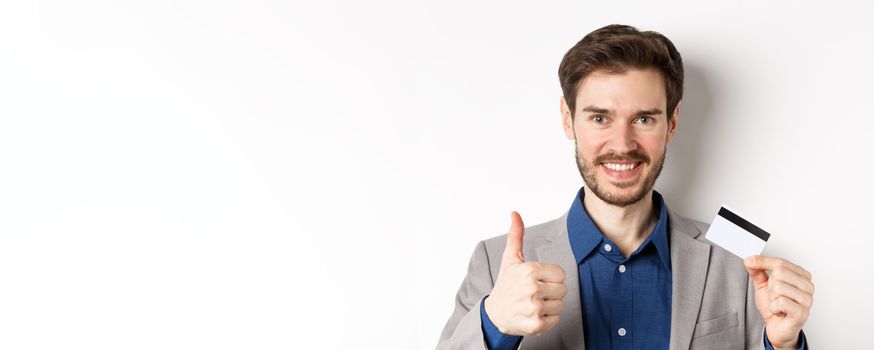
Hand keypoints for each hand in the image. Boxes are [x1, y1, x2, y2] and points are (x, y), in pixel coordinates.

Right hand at [484, 211, 567, 335]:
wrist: (494, 314)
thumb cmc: (506, 284)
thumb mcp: (510, 259)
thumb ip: (516, 236)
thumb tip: (515, 213)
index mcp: (529, 270)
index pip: (561, 274)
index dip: (551, 277)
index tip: (537, 280)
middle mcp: (532, 289)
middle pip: (563, 289)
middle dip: (551, 291)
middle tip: (535, 293)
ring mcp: (534, 308)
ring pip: (561, 305)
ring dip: (550, 305)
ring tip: (534, 303)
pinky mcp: (536, 324)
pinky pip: (556, 319)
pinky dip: (548, 319)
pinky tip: (534, 314)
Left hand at [744, 256, 813, 349]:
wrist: (777, 328)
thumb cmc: (775, 307)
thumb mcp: (763, 286)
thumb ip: (757, 271)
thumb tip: (750, 260)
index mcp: (801, 275)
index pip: (780, 262)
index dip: (763, 261)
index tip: (749, 261)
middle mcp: (807, 285)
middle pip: (780, 273)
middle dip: (770, 286)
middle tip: (774, 296)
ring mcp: (807, 299)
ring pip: (779, 287)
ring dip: (772, 298)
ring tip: (778, 304)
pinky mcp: (802, 312)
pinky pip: (780, 302)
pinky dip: (774, 308)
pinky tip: (779, 312)